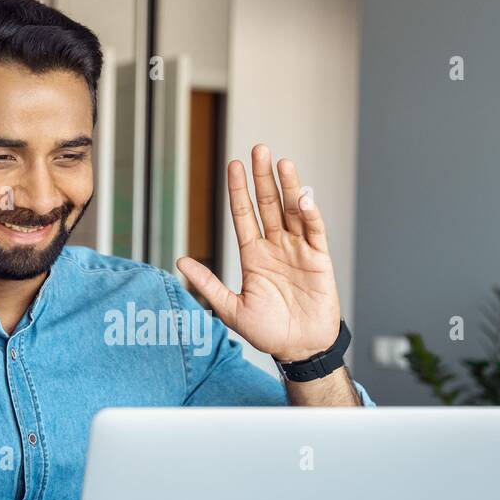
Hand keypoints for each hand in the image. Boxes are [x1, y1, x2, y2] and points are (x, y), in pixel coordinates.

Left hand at [177, 145, 340, 360]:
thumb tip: (180, 261)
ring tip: (282, 163)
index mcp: (253, 256)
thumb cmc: (268, 332)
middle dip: (263, 178)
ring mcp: (298, 250)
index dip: (239, 190)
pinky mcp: (319, 259)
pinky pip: (315, 231)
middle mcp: (275, 247)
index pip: (243, 215)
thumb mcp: (231, 309)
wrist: (300, 349)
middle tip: (259, 149)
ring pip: (292, 211)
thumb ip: (208, 284)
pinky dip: (310, 213)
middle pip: (268, 205)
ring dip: (288, 187)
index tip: (234, 165)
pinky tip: (302, 197)